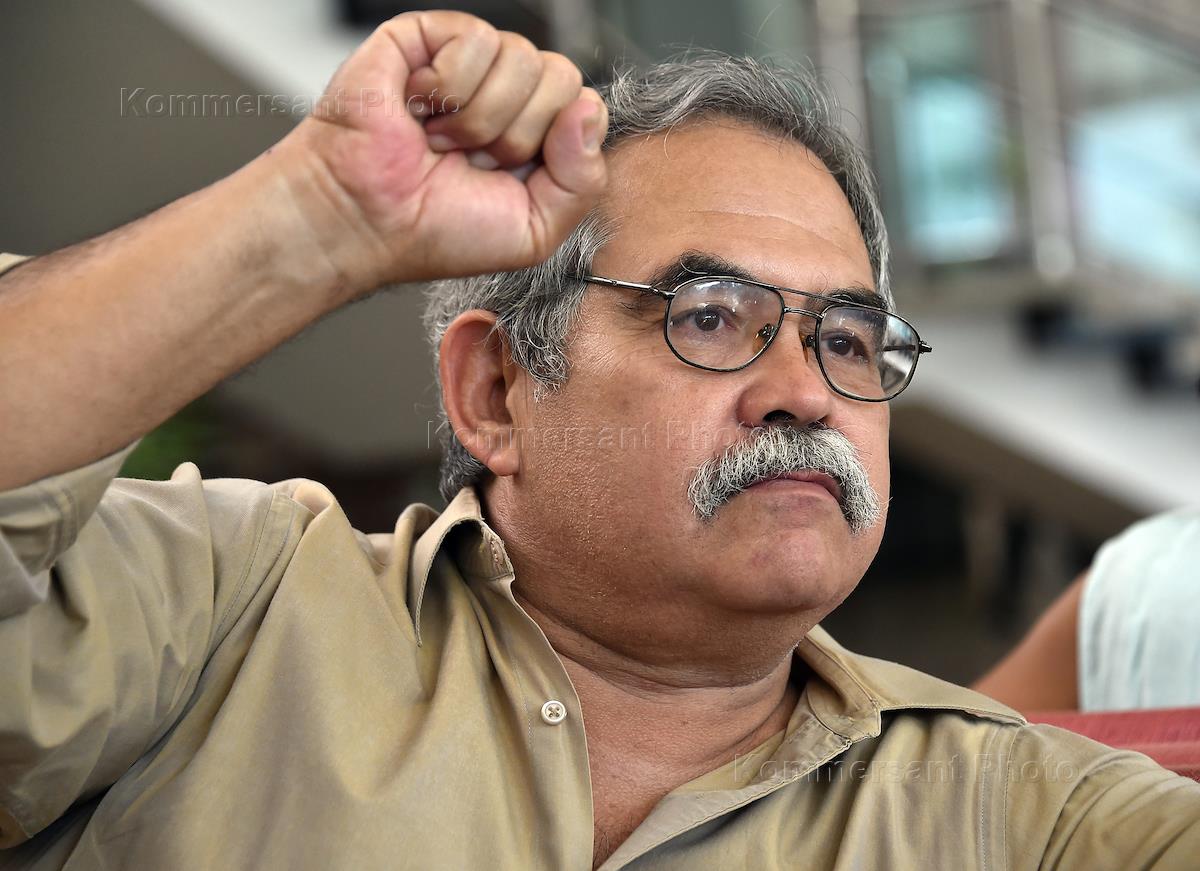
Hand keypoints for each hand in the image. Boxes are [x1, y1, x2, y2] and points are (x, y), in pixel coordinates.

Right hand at [282, 10, 607, 290]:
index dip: (555, 148)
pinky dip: (448, 88)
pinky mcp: (431, 36)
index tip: (510, 178)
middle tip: (471, 162)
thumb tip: (590, 110)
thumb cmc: (436, 231)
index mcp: (539, 134)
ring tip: (440, 141)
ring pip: (523, 59)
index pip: (586, 107)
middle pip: (562, 79)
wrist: (366, 222)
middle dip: (517, 138)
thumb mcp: (536, 231)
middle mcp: (510, 93)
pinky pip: (479, 40)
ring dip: (478, 119)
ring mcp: (472, 63)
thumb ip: (584, 180)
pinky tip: (420, 109)